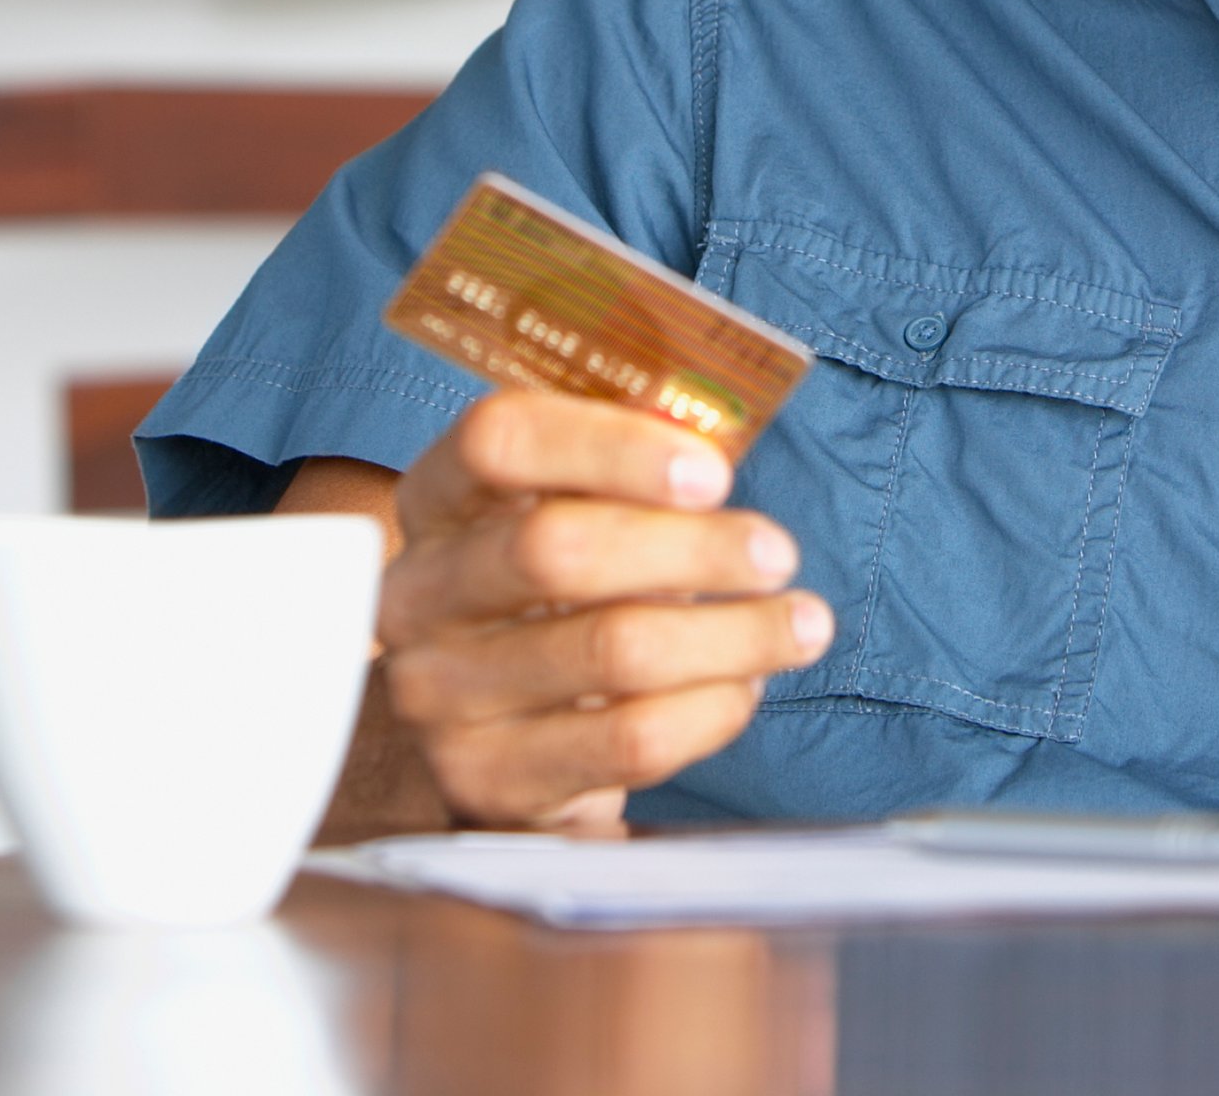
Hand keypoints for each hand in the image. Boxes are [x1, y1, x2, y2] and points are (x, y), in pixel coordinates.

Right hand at [377, 390, 833, 833]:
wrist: (494, 743)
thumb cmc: (554, 607)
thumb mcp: (566, 522)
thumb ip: (625, 479)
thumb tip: (721, 451)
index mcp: (435, 502)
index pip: (498, 440)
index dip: (611, 446)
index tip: (711, 472)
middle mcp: (417, 595)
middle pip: (554, 549)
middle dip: (691, 547)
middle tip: (774, 552)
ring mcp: (440, 695)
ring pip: (609, 651)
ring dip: (731, 634)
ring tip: (801, 623)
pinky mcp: (489, 779)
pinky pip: (628, 741)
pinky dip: (711, 709)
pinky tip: (746, 686)